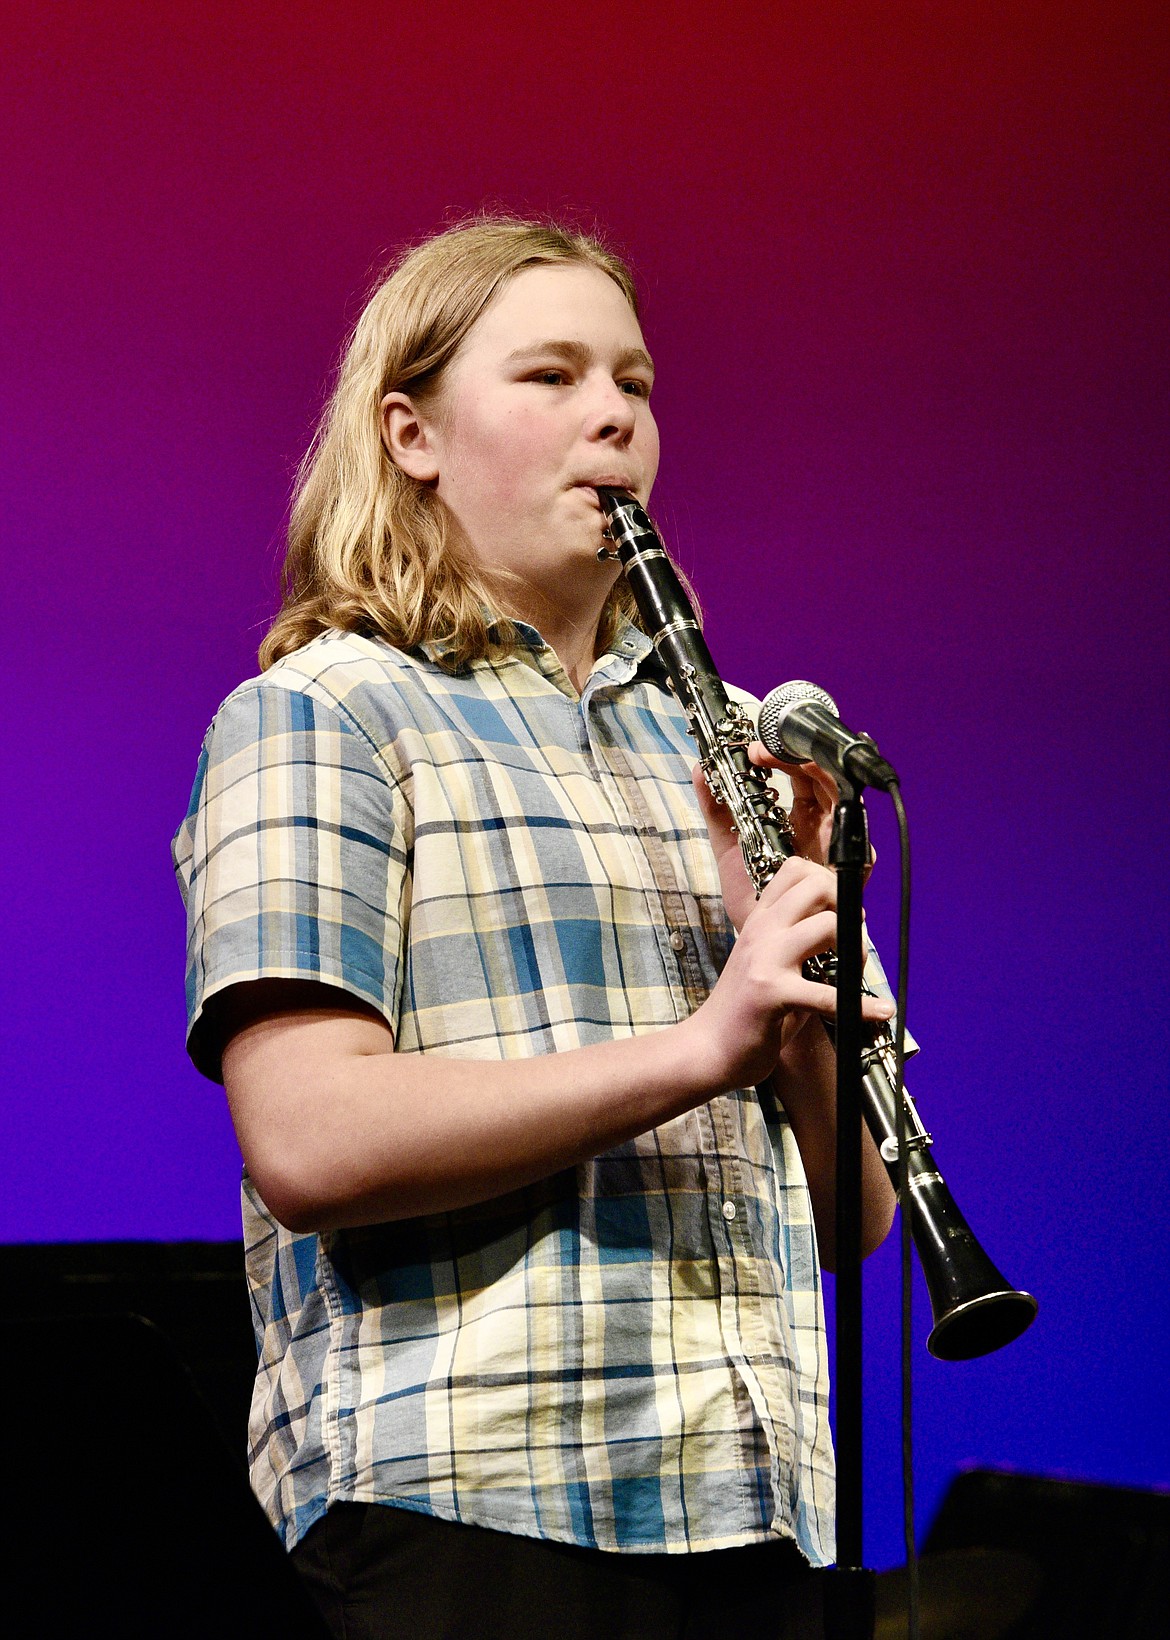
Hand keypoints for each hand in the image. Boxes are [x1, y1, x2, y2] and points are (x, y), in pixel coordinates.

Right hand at [686, 853, 894, 1091]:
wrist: (708, 1048)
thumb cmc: (744, 1010)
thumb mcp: (767, 962)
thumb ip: (798, 943)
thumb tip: (849, 932)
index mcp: (760, 921)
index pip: (796, 870)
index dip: (828, 881)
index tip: (840, 909)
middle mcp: (762, 931)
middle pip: (816, 886)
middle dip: (847, 905)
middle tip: (852, 936)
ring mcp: (765, 959)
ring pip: (827, 925)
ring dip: (855, 948)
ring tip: (856, 972)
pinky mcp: (772, 994)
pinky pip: (828, 995)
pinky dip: (860, 1006)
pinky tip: (879, 1011)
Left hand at [691, 753, 858, 933]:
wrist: (762, 941)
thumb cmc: (753, 897)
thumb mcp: (728, 846)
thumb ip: (715, 809)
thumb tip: (700, 768)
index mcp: (800, 818)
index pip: (801, 773)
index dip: (781, 754)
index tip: (751, 748)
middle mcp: (822, 826)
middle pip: (823, 776)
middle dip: (797, 755)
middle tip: (761, 751)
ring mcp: (836, 846)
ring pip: (842, 796)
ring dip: (813, 773)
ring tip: (779, 765)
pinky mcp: (849, 872)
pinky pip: (856, 842)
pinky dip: (839, 821)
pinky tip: (811, 808)